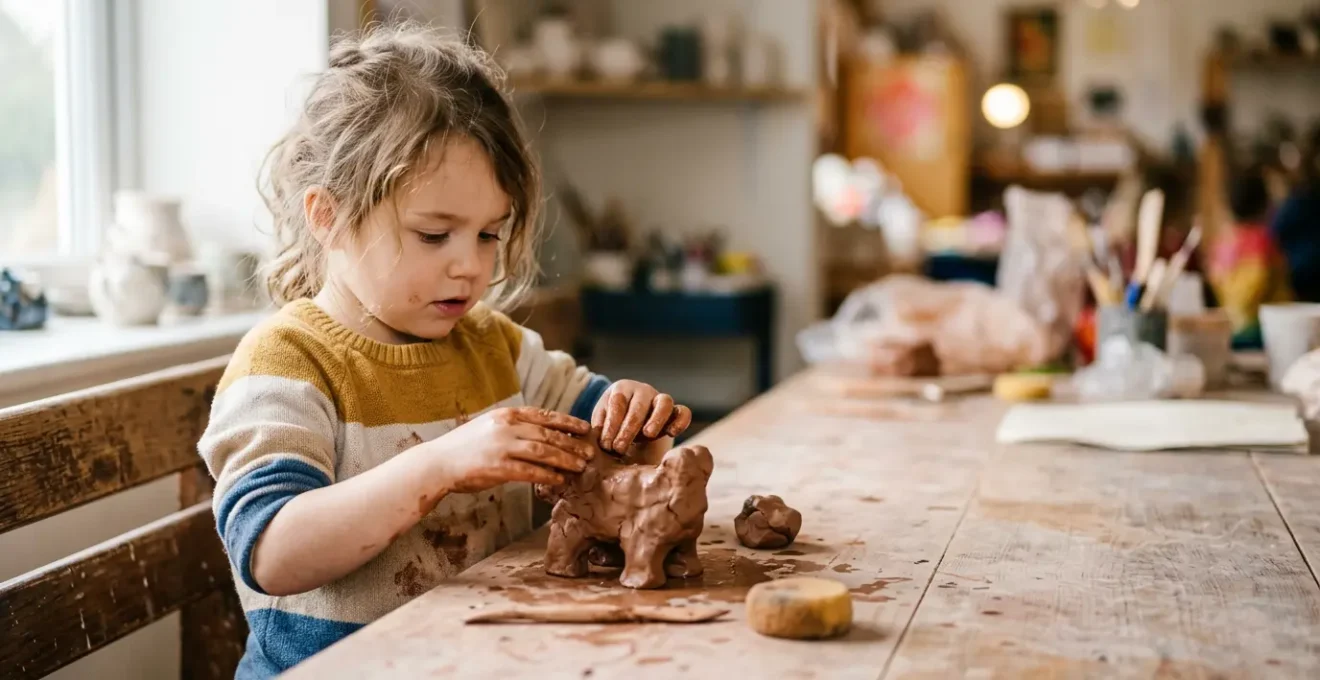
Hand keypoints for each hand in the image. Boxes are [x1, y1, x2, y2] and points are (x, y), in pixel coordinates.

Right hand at [429, 407, 593, 493]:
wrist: (437, 463)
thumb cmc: (464, 447)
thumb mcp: (489, 426)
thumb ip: (514, 426)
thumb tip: (541, 432)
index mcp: (506, 415)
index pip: (544, 416)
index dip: (567, 422)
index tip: (584, 428)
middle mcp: (506, 427)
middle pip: (548, 435)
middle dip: (572, 443)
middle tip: (590, 452)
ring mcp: (502, 447)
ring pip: (543, 452)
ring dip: (565, 459)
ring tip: (581, 467)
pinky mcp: (498, 468)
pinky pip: (530, 472)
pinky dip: (548, 476)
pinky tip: (560, 480)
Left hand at [592, 380, 691, 452]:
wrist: (629, 425)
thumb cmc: (612, 424)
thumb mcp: (601, 424)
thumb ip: (599, 429)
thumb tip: (595, 439)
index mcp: (621, 389)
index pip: (617, 402)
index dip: (611, 424)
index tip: (605, 444)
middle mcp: (642, 390)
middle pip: (639, 404)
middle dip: (628, 428)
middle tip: (619, 448)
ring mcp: (660, 399)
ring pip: (665, 402)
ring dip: (656, 419)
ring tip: (648, 435)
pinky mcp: (675, 412)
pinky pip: (684, 412)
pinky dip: (681, 421)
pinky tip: (672, 434)